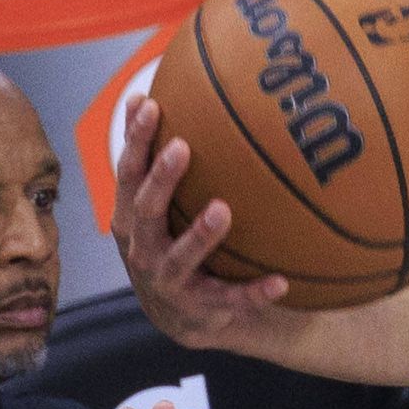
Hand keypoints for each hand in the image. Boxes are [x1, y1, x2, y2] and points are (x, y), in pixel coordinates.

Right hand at [110, 96, 292, 347]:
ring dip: (200, 235)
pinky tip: (281, 282)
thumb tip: (146, 93)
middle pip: (147, 211)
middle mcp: (143, 251)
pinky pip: (232, 300)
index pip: (128, 174)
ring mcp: (170, 283)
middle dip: (161, 180)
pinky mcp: (203, 309)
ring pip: (180, 258)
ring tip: (222, 210)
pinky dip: (254, 293)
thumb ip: (154, 160)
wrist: (186, 315)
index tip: (149, 105)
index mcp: (132, 220)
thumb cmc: (171, 241)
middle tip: (181, 148)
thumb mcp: (158, 205)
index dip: (135, 141)